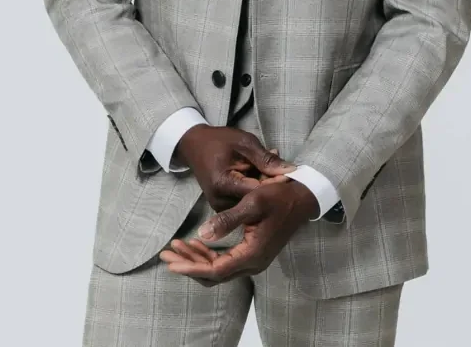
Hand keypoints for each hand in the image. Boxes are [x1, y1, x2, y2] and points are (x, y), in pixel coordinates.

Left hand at [159, 178, 318, 284]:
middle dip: (188, 265)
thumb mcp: (252, 202)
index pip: (215, 270)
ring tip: (177, 246)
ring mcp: (254, 260)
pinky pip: (226, 262)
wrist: (303, 197)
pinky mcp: (253, 253)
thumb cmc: (278, 196)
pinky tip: (197, 243)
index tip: (171, 259)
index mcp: (252, 254)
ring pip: (218, 270)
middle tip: (167, 252)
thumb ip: (227, 220)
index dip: (191, 267)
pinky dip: (209, 256)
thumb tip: (201, 234)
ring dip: (196, 260)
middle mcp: (253, 263)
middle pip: (213, 274)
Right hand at [174, 125, 296, 211]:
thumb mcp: (244, 142)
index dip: (275, 183)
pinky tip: (260, 173)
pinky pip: (245, 201)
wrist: (194, 146)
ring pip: (252, 202)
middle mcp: (220, 201)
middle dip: (271, 185)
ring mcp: (220, 207)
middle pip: (256, 200)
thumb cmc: (219, 140)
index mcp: (223, 184)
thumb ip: (265, 158)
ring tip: (270, 168)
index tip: (289, 173)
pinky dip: (255, 188)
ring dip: (264, 187)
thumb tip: (291, 170)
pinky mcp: (223, 207)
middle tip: (281, 168)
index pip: (257, 191)